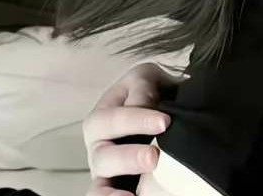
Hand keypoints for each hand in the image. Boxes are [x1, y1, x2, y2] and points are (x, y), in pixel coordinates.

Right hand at [84, 63, 173, 195]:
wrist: (159, 98)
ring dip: (112, 192)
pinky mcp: (117, 184)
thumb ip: (142, 89)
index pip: (111, 121)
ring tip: (130, 195)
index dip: (137, 121)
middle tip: (153, 158)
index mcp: (100, 119)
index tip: (164, 122)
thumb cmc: (148, 88)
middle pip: (103, 158)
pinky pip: (107, 194)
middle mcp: (98, 148)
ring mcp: (105, 172)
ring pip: (98, 186)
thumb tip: (145, 106)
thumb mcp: (145, 78)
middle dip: (129, 158)